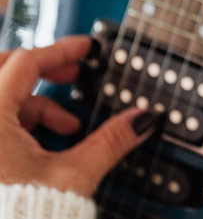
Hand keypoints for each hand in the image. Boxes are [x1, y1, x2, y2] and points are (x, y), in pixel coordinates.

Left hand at [0, 37, 155, 195]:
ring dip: (34, 103)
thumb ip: (110, 141)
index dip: (61, 50)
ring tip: (68, 125)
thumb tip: (141, 120)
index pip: (27, 62)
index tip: (84, 47)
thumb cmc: (18, 215)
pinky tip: (46, 144)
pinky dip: (20, 123)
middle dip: (37, 69)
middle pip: (1, 69)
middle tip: (68, 72)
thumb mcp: (73, 174)